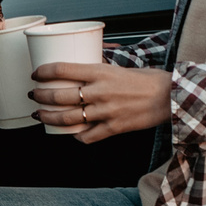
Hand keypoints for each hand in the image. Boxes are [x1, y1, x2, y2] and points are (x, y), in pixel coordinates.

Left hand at [29, 62, 173, 143]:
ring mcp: (106, 112)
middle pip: (59, 96)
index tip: (36, 74)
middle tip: (34, 95)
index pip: (62, 69)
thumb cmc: (149, 80)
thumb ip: (100, 70)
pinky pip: (87, 136)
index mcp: (101, 72)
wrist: (171, 97)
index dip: (44, 72)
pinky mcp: (114, 128)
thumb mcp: (121, 67)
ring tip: (40, 116)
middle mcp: (100, 92)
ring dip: (49, 118)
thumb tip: (82, 68)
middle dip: (40, 96)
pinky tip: (71, 134)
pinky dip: (76, 137)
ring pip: (68, 119)